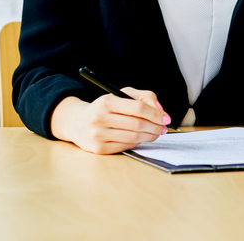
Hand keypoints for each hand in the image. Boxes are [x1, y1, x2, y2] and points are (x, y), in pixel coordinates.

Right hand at [50, 87, 170, 154]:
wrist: (77, 122)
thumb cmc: (104, 107)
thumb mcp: (120, 94)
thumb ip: (143, 97)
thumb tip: (160, 110)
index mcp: (106, 102)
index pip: (138, 108)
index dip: (156, 114)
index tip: (166, 118)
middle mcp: (100, 118)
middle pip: (138, 124)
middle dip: (155, 127)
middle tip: (163, 128)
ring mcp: (98, 135)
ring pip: (133, 137)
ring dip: (150, 136)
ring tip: (155, 133)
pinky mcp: (98, 149)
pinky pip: (126, 146)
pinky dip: (137, 142)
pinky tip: (140, 138)